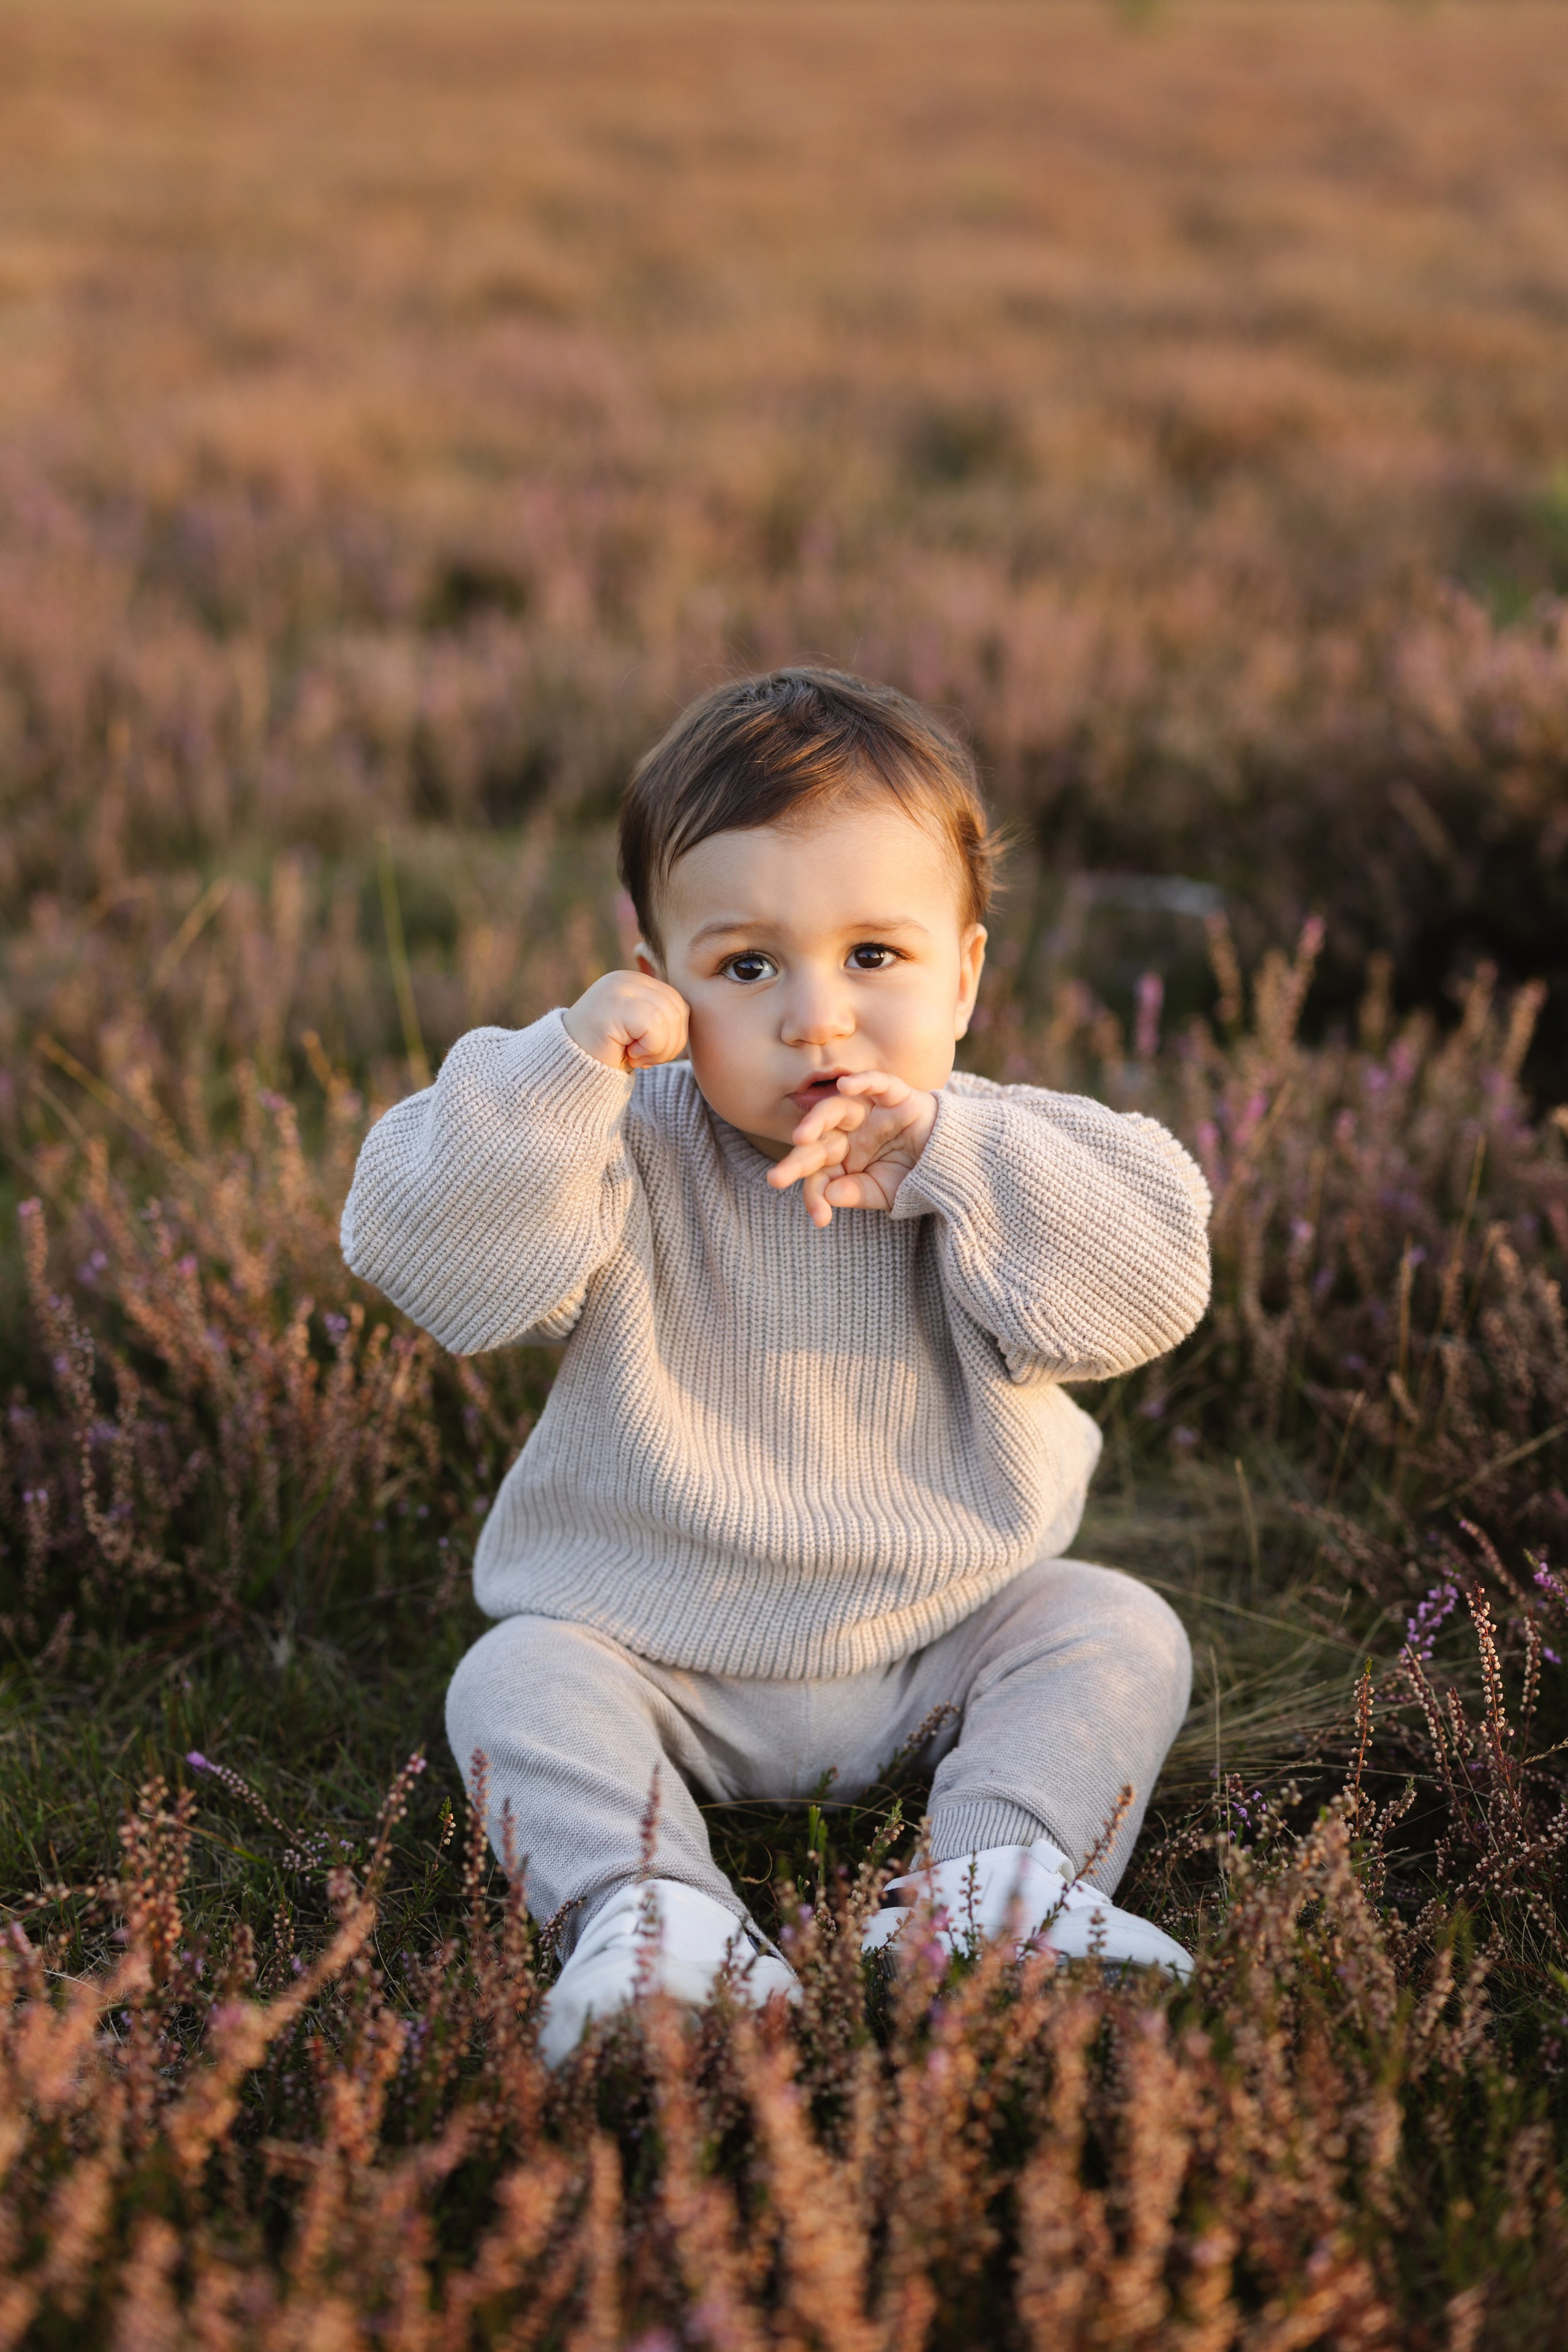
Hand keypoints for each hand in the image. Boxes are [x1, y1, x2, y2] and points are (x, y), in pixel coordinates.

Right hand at [563, 970, 688, 1072]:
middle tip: (644, 1059)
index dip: (673, 1035)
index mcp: (635, 982)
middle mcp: (626, 979)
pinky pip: (654, 1025)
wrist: (567, 1073)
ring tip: (635, 1057)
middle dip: (670, 1044)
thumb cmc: (607, 1056)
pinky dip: (649, 1049)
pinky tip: (629, 1056)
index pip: (679, 1004)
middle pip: (678, 1009)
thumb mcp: (639, 1031)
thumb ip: (662, 1018)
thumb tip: (702, 1016)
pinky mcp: (612, 1005)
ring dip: (659, 1049)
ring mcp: (617, 989)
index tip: (647, 1052)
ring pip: (669, 1018)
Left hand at [767, 1071, 937, 1227]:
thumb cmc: (916, 1178)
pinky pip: (877, 1084)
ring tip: (801, 1137)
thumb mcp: (885, 1193)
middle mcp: (852, 1131)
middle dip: (798, 1161)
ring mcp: (871, 1111)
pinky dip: (862, 1082)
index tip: (820, 1218)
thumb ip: (858, 1193)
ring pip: (837, 1108)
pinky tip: (845, 1086)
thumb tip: (828, 1195)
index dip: (815, 1193)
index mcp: (844, 1156)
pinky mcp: (897, 1096)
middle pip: (819, 1140)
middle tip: (776, 1179)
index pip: (819, 1171)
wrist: (955, 1163)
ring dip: (817, 1120)